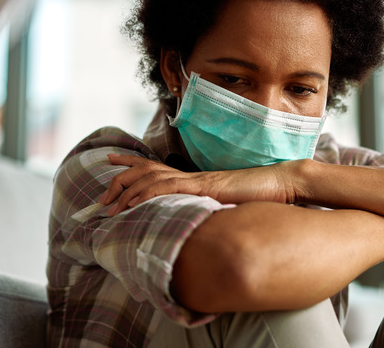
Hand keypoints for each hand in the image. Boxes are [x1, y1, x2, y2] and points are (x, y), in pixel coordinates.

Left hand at [99, 154, 294, 215]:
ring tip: (111, 206)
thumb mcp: (229, 207)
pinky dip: (149, 194)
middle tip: (102, 197)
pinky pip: (171, 188)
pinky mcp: (205, 187)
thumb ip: (211, 212)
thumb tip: (199, 224)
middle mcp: (191, 176)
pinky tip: (134, 203)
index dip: (132, 162)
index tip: (111, 159)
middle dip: (120, 180)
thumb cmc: (261, 197)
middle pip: (147, 171)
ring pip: (153, 179)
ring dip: (128, 192)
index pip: (156, 167)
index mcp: (195, 179)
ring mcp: (197, 180)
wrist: (282, 184)